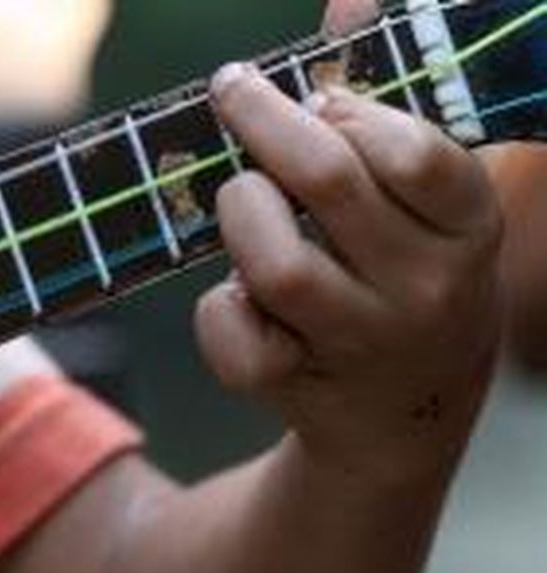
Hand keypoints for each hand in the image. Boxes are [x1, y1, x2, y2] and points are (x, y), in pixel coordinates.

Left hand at [196, 63, 501, 483]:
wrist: (401, 417)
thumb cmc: (403, 279)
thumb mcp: (422, 203)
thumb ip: (385, 104)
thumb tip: (346, 2)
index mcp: (470, 230)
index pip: (418, 153)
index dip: (350, 111)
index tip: (314, 100)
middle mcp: (424, 290)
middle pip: (327, 184)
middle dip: (264, 123)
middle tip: (231, 91)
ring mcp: (359, 343)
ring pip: (274, 263)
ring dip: (241, 214)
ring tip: (245, 204)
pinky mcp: (294, 386)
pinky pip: (230, 327)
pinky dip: (216, 304)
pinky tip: (240, 297)